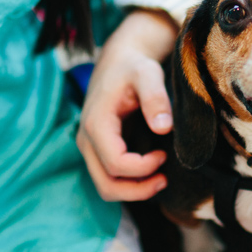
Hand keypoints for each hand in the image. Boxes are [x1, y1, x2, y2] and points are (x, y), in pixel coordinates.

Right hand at [76, 9, 178, 201]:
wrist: (119, 60)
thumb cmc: (134, 66)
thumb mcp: (148, 74)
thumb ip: (155, 97)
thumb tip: (163, 127)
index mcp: (97, 123)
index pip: (116, 164)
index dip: (143, 168)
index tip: (164, 155)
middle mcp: (86, 139)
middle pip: (106, 184)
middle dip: (137, 190)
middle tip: (165, 179)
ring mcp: (90, 147)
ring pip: (105, 186)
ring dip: (132, 191)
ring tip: (160, 180)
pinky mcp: (97, 149)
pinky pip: (109, 178)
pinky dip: (129, 184)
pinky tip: (151, 174)